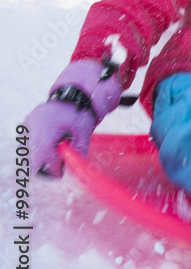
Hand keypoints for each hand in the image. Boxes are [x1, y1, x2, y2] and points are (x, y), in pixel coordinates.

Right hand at [23, 59, 121, 176]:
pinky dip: (39, 147)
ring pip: (29, 151)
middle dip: (45, 164)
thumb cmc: (80, 112)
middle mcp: (33, 125)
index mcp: (47, 127)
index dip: (51, 168)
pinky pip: (29, 143)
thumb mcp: (84, 132)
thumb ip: (79, 150)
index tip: (60, 173)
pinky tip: (52, 141)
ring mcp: (28, 124)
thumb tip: (77, 167)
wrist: (74, 95)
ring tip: (57, 148)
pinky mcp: (27, 124)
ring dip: (42, 155)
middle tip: (58, 166)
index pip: (42, 155)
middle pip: (31, 156)